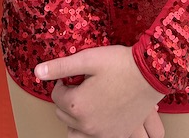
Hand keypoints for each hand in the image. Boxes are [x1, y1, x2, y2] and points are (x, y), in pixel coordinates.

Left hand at [35, 45, 163, 137]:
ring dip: (75, 119)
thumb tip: (37, 72)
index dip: (62, 82)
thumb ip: (60, 67)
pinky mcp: (117, 135)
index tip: (71, 74)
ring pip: (75, 132)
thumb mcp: (88, 58)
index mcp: (77, 106)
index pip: (56, 96)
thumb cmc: (120, 64)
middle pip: (63, 114)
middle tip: (79, 84)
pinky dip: (90, 129)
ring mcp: (103, 134)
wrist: (150, 74)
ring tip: (84, 102)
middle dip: (66, 99)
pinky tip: (97, 114)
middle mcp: (87, 125)